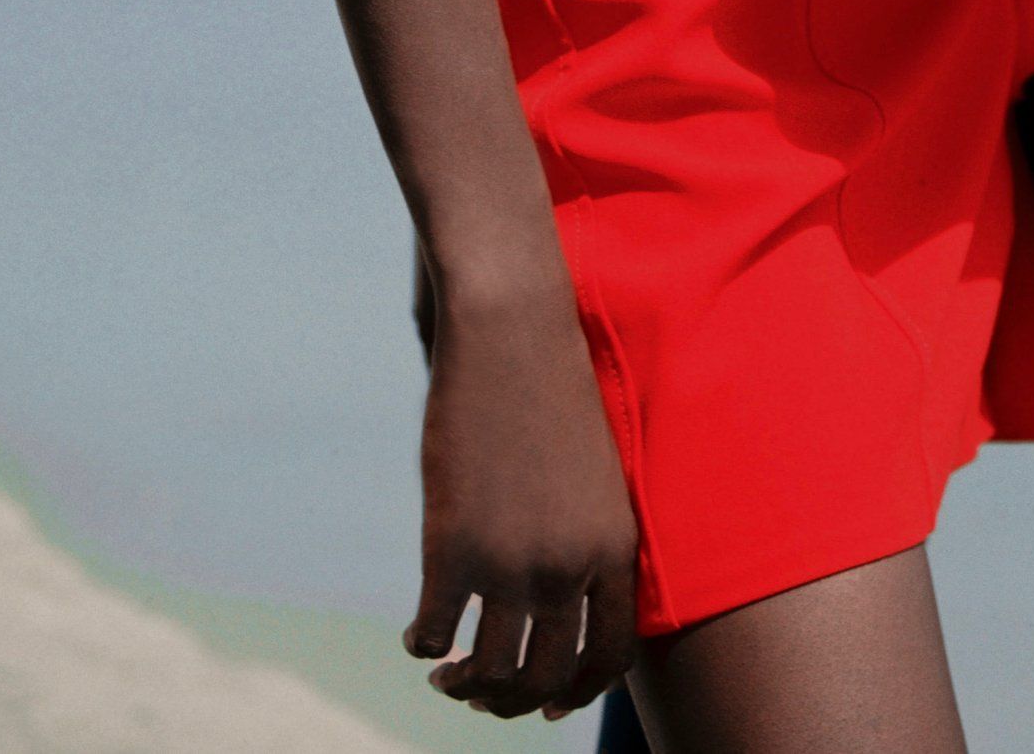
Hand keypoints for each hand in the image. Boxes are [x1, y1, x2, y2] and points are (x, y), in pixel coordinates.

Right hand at [404, 279, 638, 721]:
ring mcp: (510, 563)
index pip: (610, 657)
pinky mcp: (452, 547)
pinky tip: (419, 635)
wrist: (514, 329)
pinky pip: (435, 631)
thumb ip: (584, 536)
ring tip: (448, 673)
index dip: (579, 692)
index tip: (550, 705)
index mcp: (613, 546)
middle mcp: (568, 567)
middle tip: (483, 693)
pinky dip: (424, 645)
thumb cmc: (553, 386)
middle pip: (545, 678)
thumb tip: (559, 599)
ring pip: (489, 673)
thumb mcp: (593, 471)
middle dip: (513, 701)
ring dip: (465, 686)